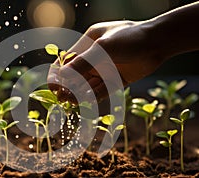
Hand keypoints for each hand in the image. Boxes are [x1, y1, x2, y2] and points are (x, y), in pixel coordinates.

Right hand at [47, 20, 163, 104]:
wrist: (158, 42)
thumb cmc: (130, 38)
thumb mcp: (103, 48)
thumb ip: (83, 62)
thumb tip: (62, 75)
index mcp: (87, 44)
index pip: (66, 60)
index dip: (58, 74)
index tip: (54, 87)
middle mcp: (94, 58)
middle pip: (75, 75)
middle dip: (68, 87)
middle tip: (63, 99)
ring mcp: (105, 69)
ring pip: (88, 85)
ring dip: (80, 94)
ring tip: (73, 102)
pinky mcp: (115, 80)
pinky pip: (101, 90)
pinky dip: (94, 97)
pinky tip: (87, 102)